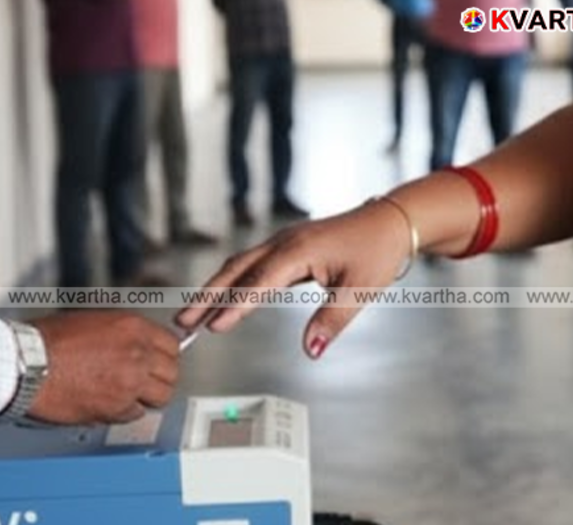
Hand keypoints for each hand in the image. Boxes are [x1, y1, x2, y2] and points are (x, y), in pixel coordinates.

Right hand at [26, 310, 179, 424]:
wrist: (26, 364)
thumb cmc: (47, 341)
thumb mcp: (93, 321)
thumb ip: (122, 335)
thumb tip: (137, 347)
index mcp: (133, 327)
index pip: (172, 345)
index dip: (165, 356)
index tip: (158, 362)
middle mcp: (138, 353)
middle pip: (171, 373)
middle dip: (159, 378)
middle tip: (146, 382)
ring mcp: (130, 382)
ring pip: (160, 396)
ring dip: (147, 397)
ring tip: (130, 395)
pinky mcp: (116, 407)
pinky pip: (135, 414)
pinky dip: (125, 412)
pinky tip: (109, 404)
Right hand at [176, 200, 410, 359]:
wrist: (389, 221)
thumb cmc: (377, 250)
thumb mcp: (360, 290)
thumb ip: (331, 321)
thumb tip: (311, 350)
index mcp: (298, 251)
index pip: (258, 283)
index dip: (234, 307)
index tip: (213, 327)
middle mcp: (283, 243)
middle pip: (234, 271)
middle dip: (206, 297)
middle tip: (183, 321)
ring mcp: (282, 242)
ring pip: (239, 266)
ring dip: (215, 289)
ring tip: (194, 314)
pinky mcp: (286, 247)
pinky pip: (251, 265)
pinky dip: (233, 282)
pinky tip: (225, 298)